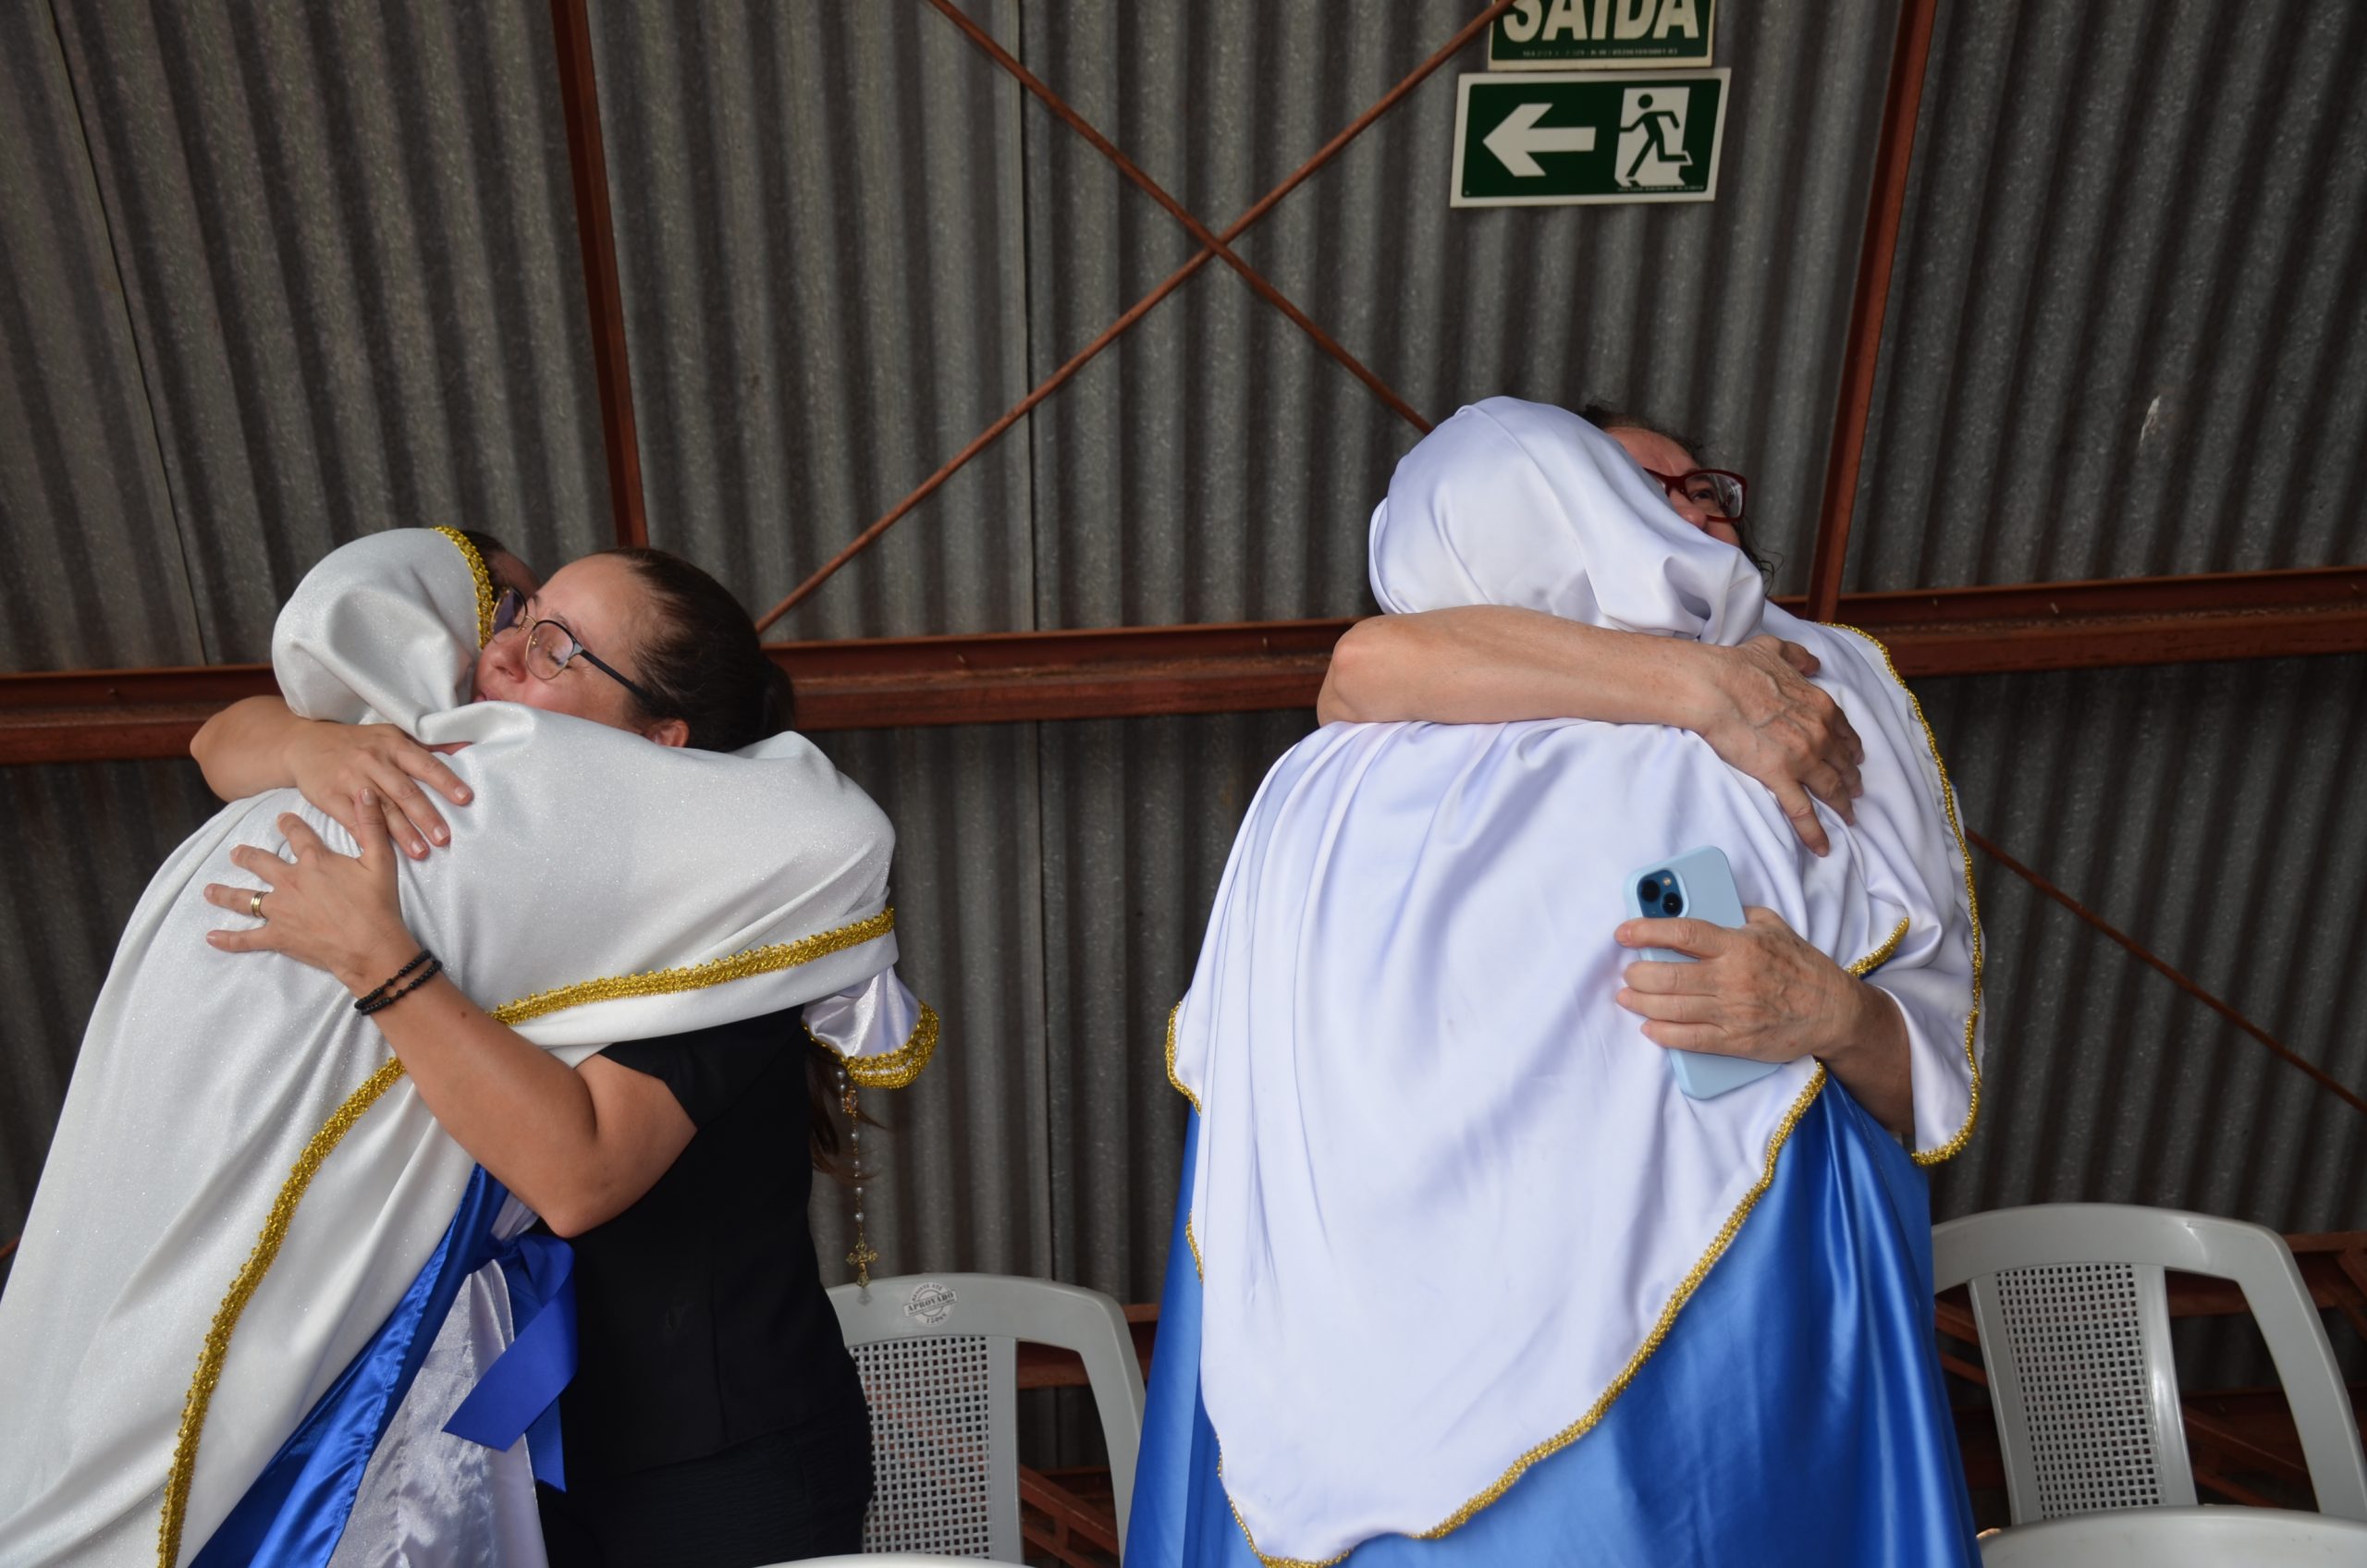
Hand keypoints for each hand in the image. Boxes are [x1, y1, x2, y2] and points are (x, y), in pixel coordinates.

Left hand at [203, 790, 417, 993]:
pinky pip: (247, 938)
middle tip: (236, 853)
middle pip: (261, 863)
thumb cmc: (378, 904)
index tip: (281, 818)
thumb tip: (365, 792)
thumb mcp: (381, 860)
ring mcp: (280, 910)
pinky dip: (228, 939)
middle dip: (247, 856)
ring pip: (245, 899)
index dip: (289, 824)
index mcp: (314, 861)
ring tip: (210, 891)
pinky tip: (211, 938)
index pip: (297, 834)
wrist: (369, 946)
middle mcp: (290, 882)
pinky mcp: (278, 936)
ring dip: (225, 894)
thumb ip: (371, 824)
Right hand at [288, 721, 471, 859]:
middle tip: (444, 837)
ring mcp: (350, 779)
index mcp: (392, 745)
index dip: (445, 781)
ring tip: (421, 852)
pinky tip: (382, 851)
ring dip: (402, 832)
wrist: (305, 744)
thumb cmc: (358, 742)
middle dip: (426, 816)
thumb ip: (427, 745)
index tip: (465, 798)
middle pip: (404, 791)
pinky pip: (351, 820)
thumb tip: (465, 747)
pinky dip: (367, 836)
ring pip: (381, 809)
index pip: (424, 764)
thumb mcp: (391, 734)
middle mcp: (373, 760)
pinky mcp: (329, 796)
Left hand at [1614, 906, 1863, 1064]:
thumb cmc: (1802, 967)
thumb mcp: (1774, 927)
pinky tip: (1649, 1027)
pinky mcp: (1736, 1041)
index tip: (1624, 933)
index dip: (1647, 931)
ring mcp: (1733, 1012)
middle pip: (1669, 975)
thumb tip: (1706, 903)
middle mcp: (1732, 978)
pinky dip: (1663, 1034)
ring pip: (1673, 1008)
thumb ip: (1739, 915)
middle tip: (1628, 971)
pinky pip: (1689, 1039)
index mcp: (1739, 945)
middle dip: (1638, 973)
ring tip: (1627, 996)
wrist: (1833, 1011)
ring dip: (1642, 1002)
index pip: (1683, 934)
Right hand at [1692, 637, 1862, 855]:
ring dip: (1842, 805)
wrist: (1715, 687)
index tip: (1855, 758)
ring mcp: (1802, 758)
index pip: (1844, 732)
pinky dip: (1815, 832)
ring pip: (1831, 788)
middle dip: (1852, 778)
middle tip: (1857, 791)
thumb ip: (1798, 657)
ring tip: (1849, 818)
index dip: (1851, 748)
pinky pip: (1803, 812)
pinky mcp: (1780, 777)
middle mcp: (1819, 734)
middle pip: (1843, 763)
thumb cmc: (1739, 667)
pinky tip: (1823, 847)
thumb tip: (1813, 663)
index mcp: (1820, 705)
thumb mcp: (1775, 650)